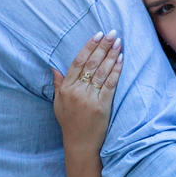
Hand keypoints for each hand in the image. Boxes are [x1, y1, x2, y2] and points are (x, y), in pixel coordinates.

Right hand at [52, 33, 121, 152]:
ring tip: (119, 42)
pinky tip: (121, 60)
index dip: (88, 47)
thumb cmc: (69, 123)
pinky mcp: (102, 106)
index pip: (78, 62)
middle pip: (92, 64)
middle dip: (103, 46)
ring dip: (111, 55)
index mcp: (66, 88)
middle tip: (112, 33)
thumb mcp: (58, 103)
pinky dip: (116, 71)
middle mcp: (77, 91)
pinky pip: (110, 84)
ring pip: (102, 72)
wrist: (80, 144)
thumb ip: (58, 84)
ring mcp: (90, 98)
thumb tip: (54, 68)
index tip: (97, 35)